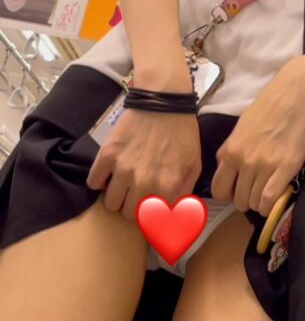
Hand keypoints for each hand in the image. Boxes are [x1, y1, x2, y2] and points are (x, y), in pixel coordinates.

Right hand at [86, 107, 201, 219]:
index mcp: (167, 187)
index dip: (151, 213)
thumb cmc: (182, 132)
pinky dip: (100, 181)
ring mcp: (123, 169)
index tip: (150, 206)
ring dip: (116, 196)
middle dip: (133, 205)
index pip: (152, 219)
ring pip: (110, 203)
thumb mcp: (194, 164)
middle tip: (137, 192)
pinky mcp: (107, 155)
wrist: (163, 101)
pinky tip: (110, 172)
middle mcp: (144, 182)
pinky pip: (94, 182)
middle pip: (128, 214)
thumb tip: (173, 215)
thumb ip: (184, 193)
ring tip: (123, 183)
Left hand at [210, 59, 304, 216]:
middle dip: (245, 200)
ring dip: (260, 202)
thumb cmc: (270, 104)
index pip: (219, 189)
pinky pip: (270, 200)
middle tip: (255, 191)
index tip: (237, 191)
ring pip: (254, 203)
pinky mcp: (286, 168)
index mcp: (231, 150)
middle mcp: (244, 161)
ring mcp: (265, 166)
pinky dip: (271, 205)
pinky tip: (276, 197)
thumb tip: (225, 166)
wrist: (297, 92)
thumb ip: (231, 148)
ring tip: (268, 191)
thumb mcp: (242, 125)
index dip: (227, 195)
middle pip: (238, 200)